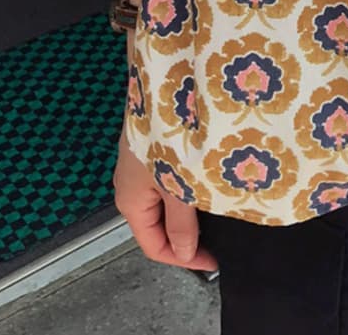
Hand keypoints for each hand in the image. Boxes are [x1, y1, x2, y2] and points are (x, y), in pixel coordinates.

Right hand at [113, 130, 218, 271]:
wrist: (162, 86)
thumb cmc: (166, 137)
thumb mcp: (177, 186)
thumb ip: (182, 224)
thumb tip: (183, 253)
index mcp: (130, 202)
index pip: (153, 246)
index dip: (183, 259)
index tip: (213, 260)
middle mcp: (131, 185)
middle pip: (157, 225)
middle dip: (185, 236)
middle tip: (217, 239)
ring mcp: (141, 163)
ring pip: (164, 201)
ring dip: (188, 211)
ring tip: (216, 213)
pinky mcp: (153, 145)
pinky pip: (168, 179)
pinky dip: (185, 188)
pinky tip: (205, 183)